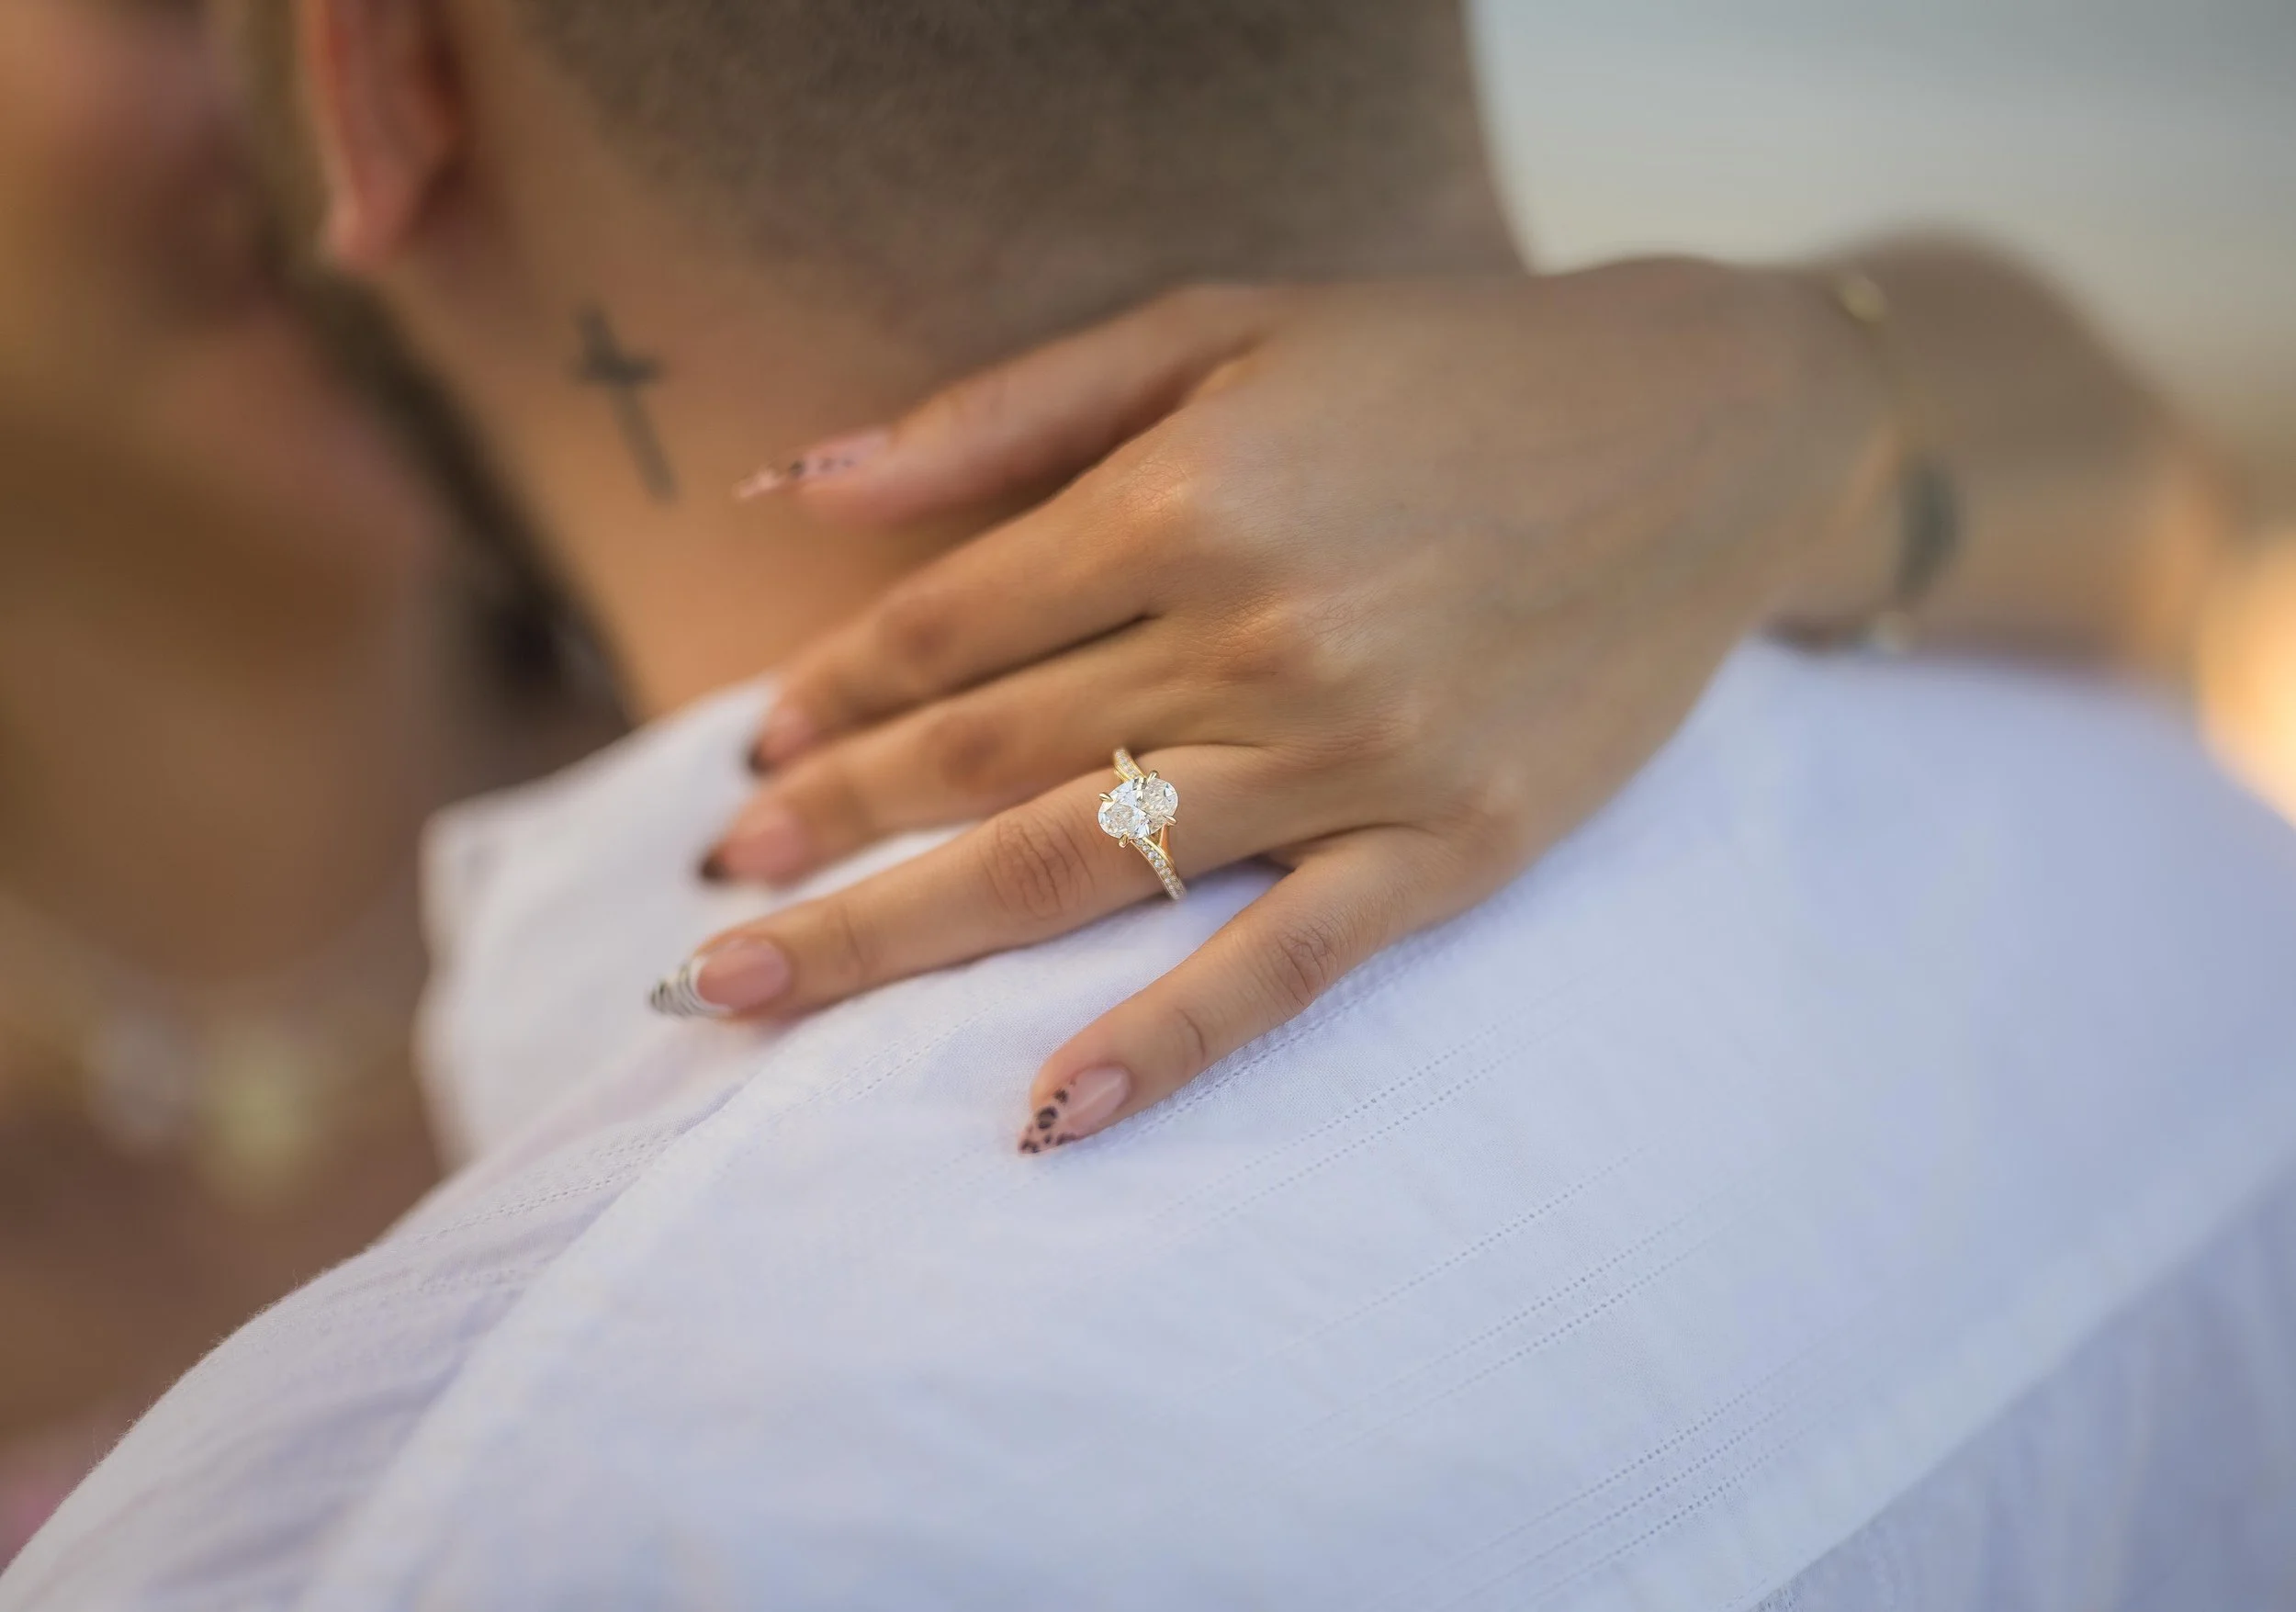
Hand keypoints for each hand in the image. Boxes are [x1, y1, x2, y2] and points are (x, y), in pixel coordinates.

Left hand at [669, 262, 1892, 1149]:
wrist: (1705, 432)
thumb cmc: (1445, 369)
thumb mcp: (1224, 327)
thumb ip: (1006, 410)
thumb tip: (803, 481)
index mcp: (1191, 494)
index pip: (950, 627)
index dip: (833, 698)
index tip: (760, 755)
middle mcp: (1259, 632)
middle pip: (981, 757)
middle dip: (825, 833)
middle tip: (711, 904)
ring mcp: (1361, 752)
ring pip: (1083, 862)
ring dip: (902, 933)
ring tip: (756, 989)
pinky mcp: (1457, 845)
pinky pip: (1290, 963)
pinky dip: (1170, 1041)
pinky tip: (1053, 1111)